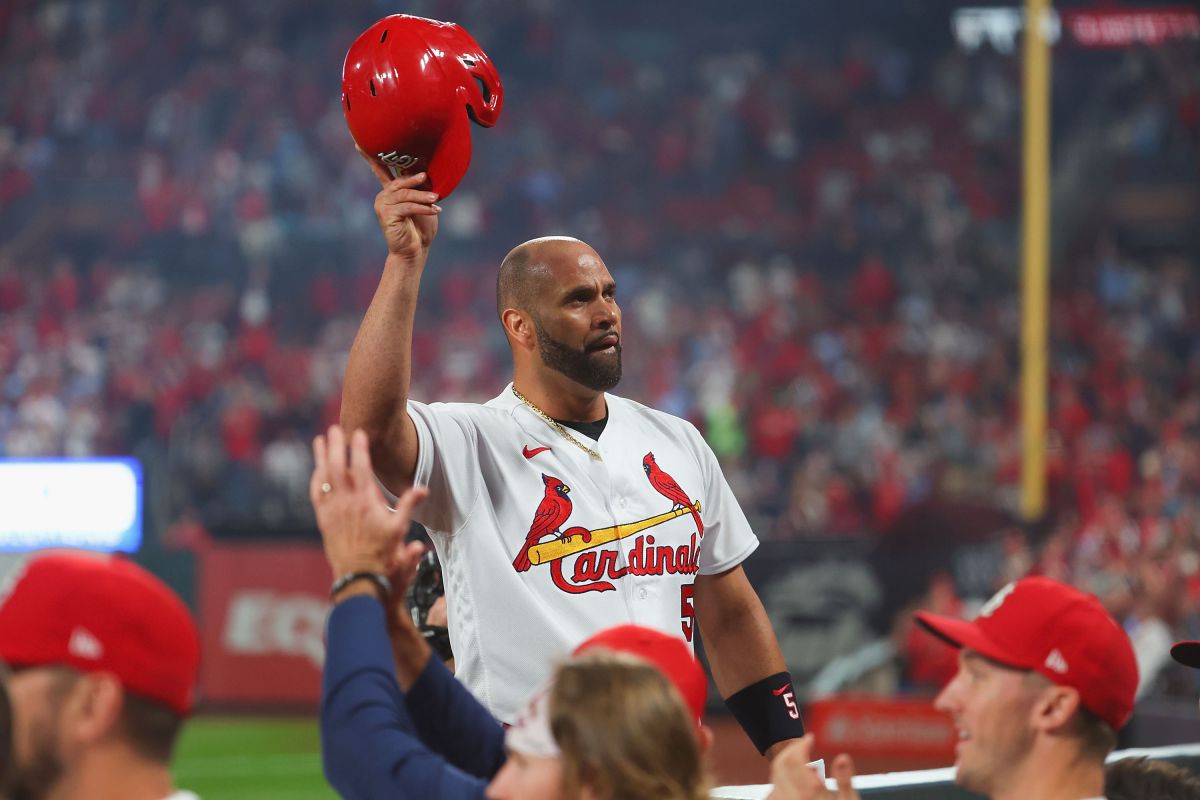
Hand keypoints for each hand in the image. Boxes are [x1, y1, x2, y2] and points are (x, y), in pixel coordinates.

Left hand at [310, 425, 428, 580]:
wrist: (359, 577)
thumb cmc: (382, 554)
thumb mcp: (400, 529)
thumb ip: (408, 505)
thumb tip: (422, 488)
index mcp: (366, 502)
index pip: (361, 468)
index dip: (359, 448)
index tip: (358, 432)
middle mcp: (346, 503)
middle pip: (337, 466)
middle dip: (335, 445)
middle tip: (334, 428)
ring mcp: (332, 511)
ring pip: (323, 477)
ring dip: (321, 457)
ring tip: (320, 440)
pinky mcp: (324, 520)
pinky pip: (316, 494)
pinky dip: (315, 478)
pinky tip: (316, 470)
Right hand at [359, 148, 440, 261]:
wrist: (415, 250)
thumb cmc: (421, 227)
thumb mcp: (423, 203)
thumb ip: (421, 188)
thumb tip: (424, 172)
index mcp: (390, 191)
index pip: (381, 170)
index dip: (371, 157)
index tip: (358, 143)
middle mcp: (383, 196)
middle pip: (398, 181)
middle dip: (413, 179)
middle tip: (426, 177)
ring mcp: (383, 206)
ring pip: (405, 194)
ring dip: (422, 196)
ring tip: (436, 199)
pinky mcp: (387, 216)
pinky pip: (408, 207)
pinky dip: (423, 207)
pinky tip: (435, 210)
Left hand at [767, 735, 857, 799]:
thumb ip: (845, 781)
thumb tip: (842, 757)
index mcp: (808, 794)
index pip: (795, 759)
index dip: (800, 744)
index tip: (810, 738)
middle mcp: (791, 799)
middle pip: (781, 764)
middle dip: (791, 750)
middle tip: (803, 744)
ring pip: (775, 777)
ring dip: (785, 764)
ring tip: (799, 757)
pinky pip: (773, 792)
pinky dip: (780, 780)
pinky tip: (792, 779)